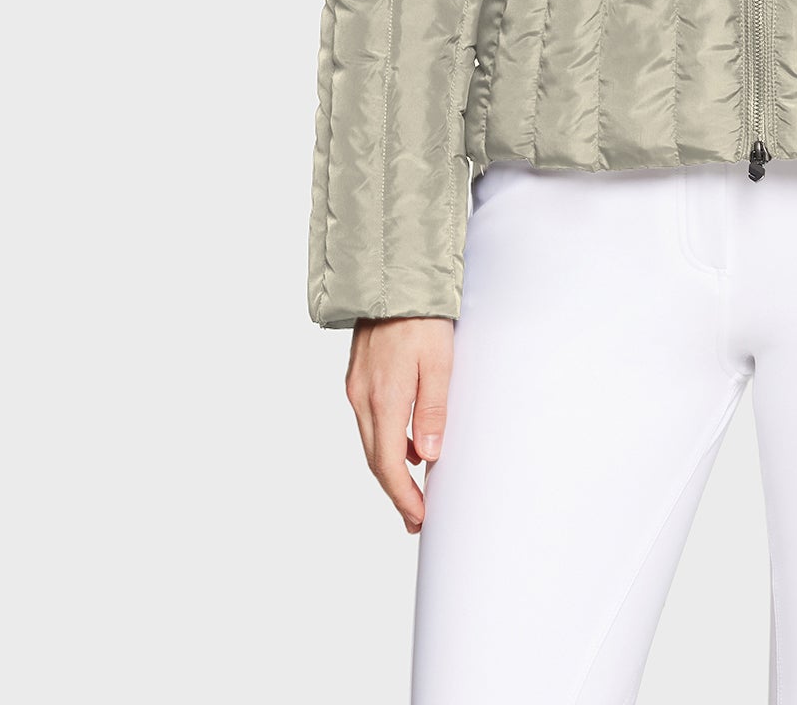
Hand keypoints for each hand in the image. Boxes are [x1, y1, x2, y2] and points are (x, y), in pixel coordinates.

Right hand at [345, 316, 455, 532]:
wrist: (392, 278)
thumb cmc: (422, 317)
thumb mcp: (439, 362)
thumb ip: (433, 409)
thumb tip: (428, 455)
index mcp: (383, 400)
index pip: (389, 464)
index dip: (403, 495)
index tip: (418, 517)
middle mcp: (362, 398)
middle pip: (375, 459)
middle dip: (395, 491)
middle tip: (415, 517)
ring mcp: (357, 387)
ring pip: (371, 441)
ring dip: (390, 467)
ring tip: (414, 488)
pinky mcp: (359, 376)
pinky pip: (370, 420)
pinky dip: (387, 441)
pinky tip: (408, 444)